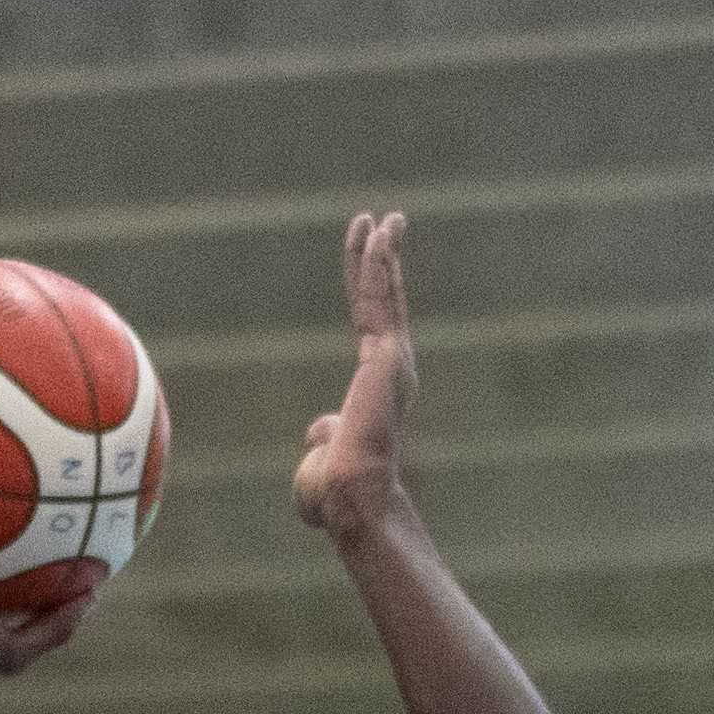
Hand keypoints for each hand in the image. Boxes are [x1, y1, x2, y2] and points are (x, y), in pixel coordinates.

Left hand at [293, 211, 418, 541]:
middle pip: (383, 302)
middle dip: (384, 262)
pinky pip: (379, 298)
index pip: (369, 325)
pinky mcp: (387, 355)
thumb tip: (319, 426)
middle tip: (386, 222)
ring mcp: (393, 361)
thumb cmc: (337, 491)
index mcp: (376, 388)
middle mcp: (392, 370)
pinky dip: (380, 265)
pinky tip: (378, 233)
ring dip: (384, 254)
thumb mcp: (323, 456)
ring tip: (385, 218)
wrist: (352, 496)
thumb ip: (324, 435)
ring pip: (384, 294)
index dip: (366, 289)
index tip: (367, 258)